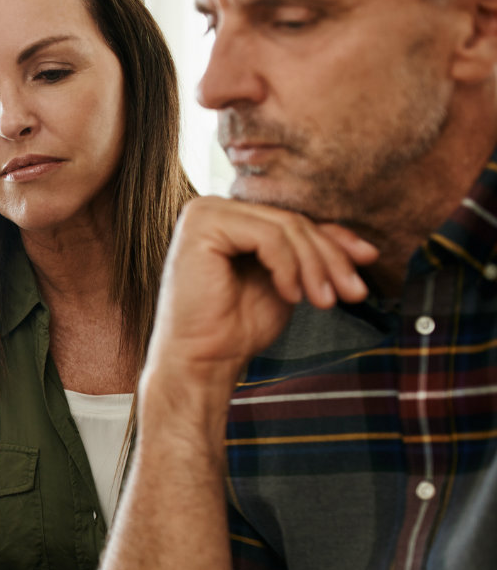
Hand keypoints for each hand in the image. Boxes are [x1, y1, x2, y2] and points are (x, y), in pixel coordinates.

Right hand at [148, 197, 378, 389]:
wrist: (201, 361)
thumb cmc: (235, 328)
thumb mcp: (287, 283)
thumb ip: (310, 257)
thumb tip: (366, 248)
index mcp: (229, 218)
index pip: (292, 218)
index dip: (334, 239)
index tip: (368, 260)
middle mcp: (212, 208)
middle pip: (292, 221)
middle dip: (330, 258)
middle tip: (352, 292)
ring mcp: (204, 213)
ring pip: (285, 227)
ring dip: (315, 266)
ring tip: (325, 302)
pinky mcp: (202, 226)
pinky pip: (268, 236)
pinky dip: (288, 267)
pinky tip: (291, 296)